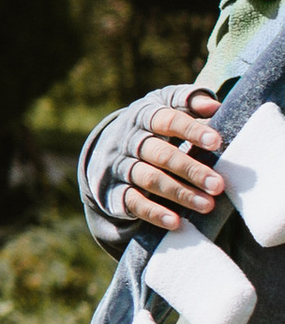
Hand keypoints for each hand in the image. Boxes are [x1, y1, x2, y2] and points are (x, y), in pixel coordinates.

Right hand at [121, 91, 223, 230]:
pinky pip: (133, 203)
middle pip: (160, 154)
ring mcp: (120, 167)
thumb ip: (189, 100)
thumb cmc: (152, 124)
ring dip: (179, 193)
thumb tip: (214, 107)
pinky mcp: (114, 192)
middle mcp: (129, 140)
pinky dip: (154, 213)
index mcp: (144, 115)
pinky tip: (176, 222)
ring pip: (150, 179)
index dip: (191, 130)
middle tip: (218, 185)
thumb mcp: (165, 105)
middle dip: (190, 169)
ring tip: (207, 205)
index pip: (167, 120)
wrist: (106, 149)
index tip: (216, 142)